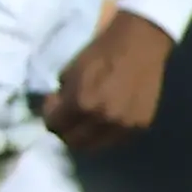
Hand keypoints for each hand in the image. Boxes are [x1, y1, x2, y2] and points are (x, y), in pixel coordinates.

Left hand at [44, 9, 172, 149]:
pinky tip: (104, 120)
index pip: (54, 126)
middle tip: (67, 118)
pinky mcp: (141, 126)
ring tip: (85, 120)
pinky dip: (106, 133)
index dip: (50, 117)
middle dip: (65, 131)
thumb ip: (62, 95)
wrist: (139, 46)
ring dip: (86, 136)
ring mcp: (124, 126)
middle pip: (74, 142)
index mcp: (81, 103)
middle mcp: (103, 120)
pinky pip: (116, 139)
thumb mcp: (69, 71)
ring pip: (96, 145)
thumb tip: (58, 109)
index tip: (54, 107)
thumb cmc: (99, 53)